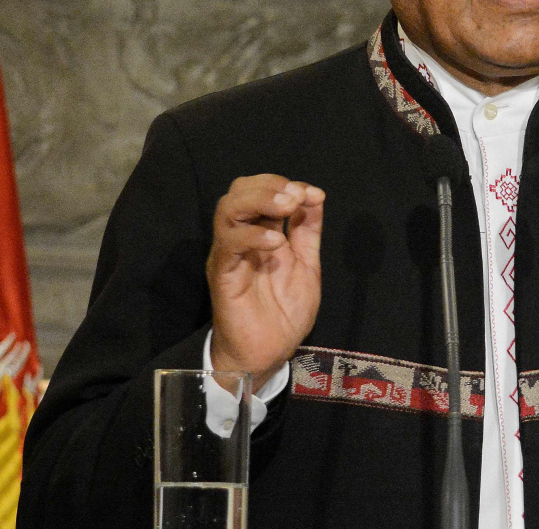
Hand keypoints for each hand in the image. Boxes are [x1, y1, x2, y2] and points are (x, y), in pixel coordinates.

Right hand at [207, 175, 324, 390]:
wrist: (270, 352)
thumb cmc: (285, 310)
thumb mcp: (307, 263)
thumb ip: (308, 230)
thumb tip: (315, 195)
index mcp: (260, 232)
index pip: (259, 190)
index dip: (284, 184)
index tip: (311, 193)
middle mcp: (240, 238)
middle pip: (237, 191)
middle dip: (269, 185)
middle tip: (294, 195)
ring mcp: (229, 255)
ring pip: (227, 209)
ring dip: (259, 200)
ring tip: (286, 207)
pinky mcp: (223, 275)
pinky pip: (229, 245)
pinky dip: (253, 235)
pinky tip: (276, 242)